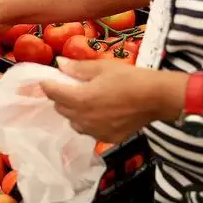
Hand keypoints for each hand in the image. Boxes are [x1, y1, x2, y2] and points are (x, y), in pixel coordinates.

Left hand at [40, 58, 179, 143]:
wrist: (155, 98)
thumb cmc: (129, 78)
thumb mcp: (102, 67)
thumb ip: (77, 68)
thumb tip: (59, 64)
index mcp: (80, 99)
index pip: (53, 93)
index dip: (47, 85)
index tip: (47, 79)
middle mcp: (83, 119)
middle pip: (61, 108)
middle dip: (61, 97)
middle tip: (69, 87)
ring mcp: (95, 131)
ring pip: (73, 122)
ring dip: (73, 112)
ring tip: (85, 101)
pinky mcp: (107, 138)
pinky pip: (89, 131)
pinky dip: (89, 122)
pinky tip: (100, 114)